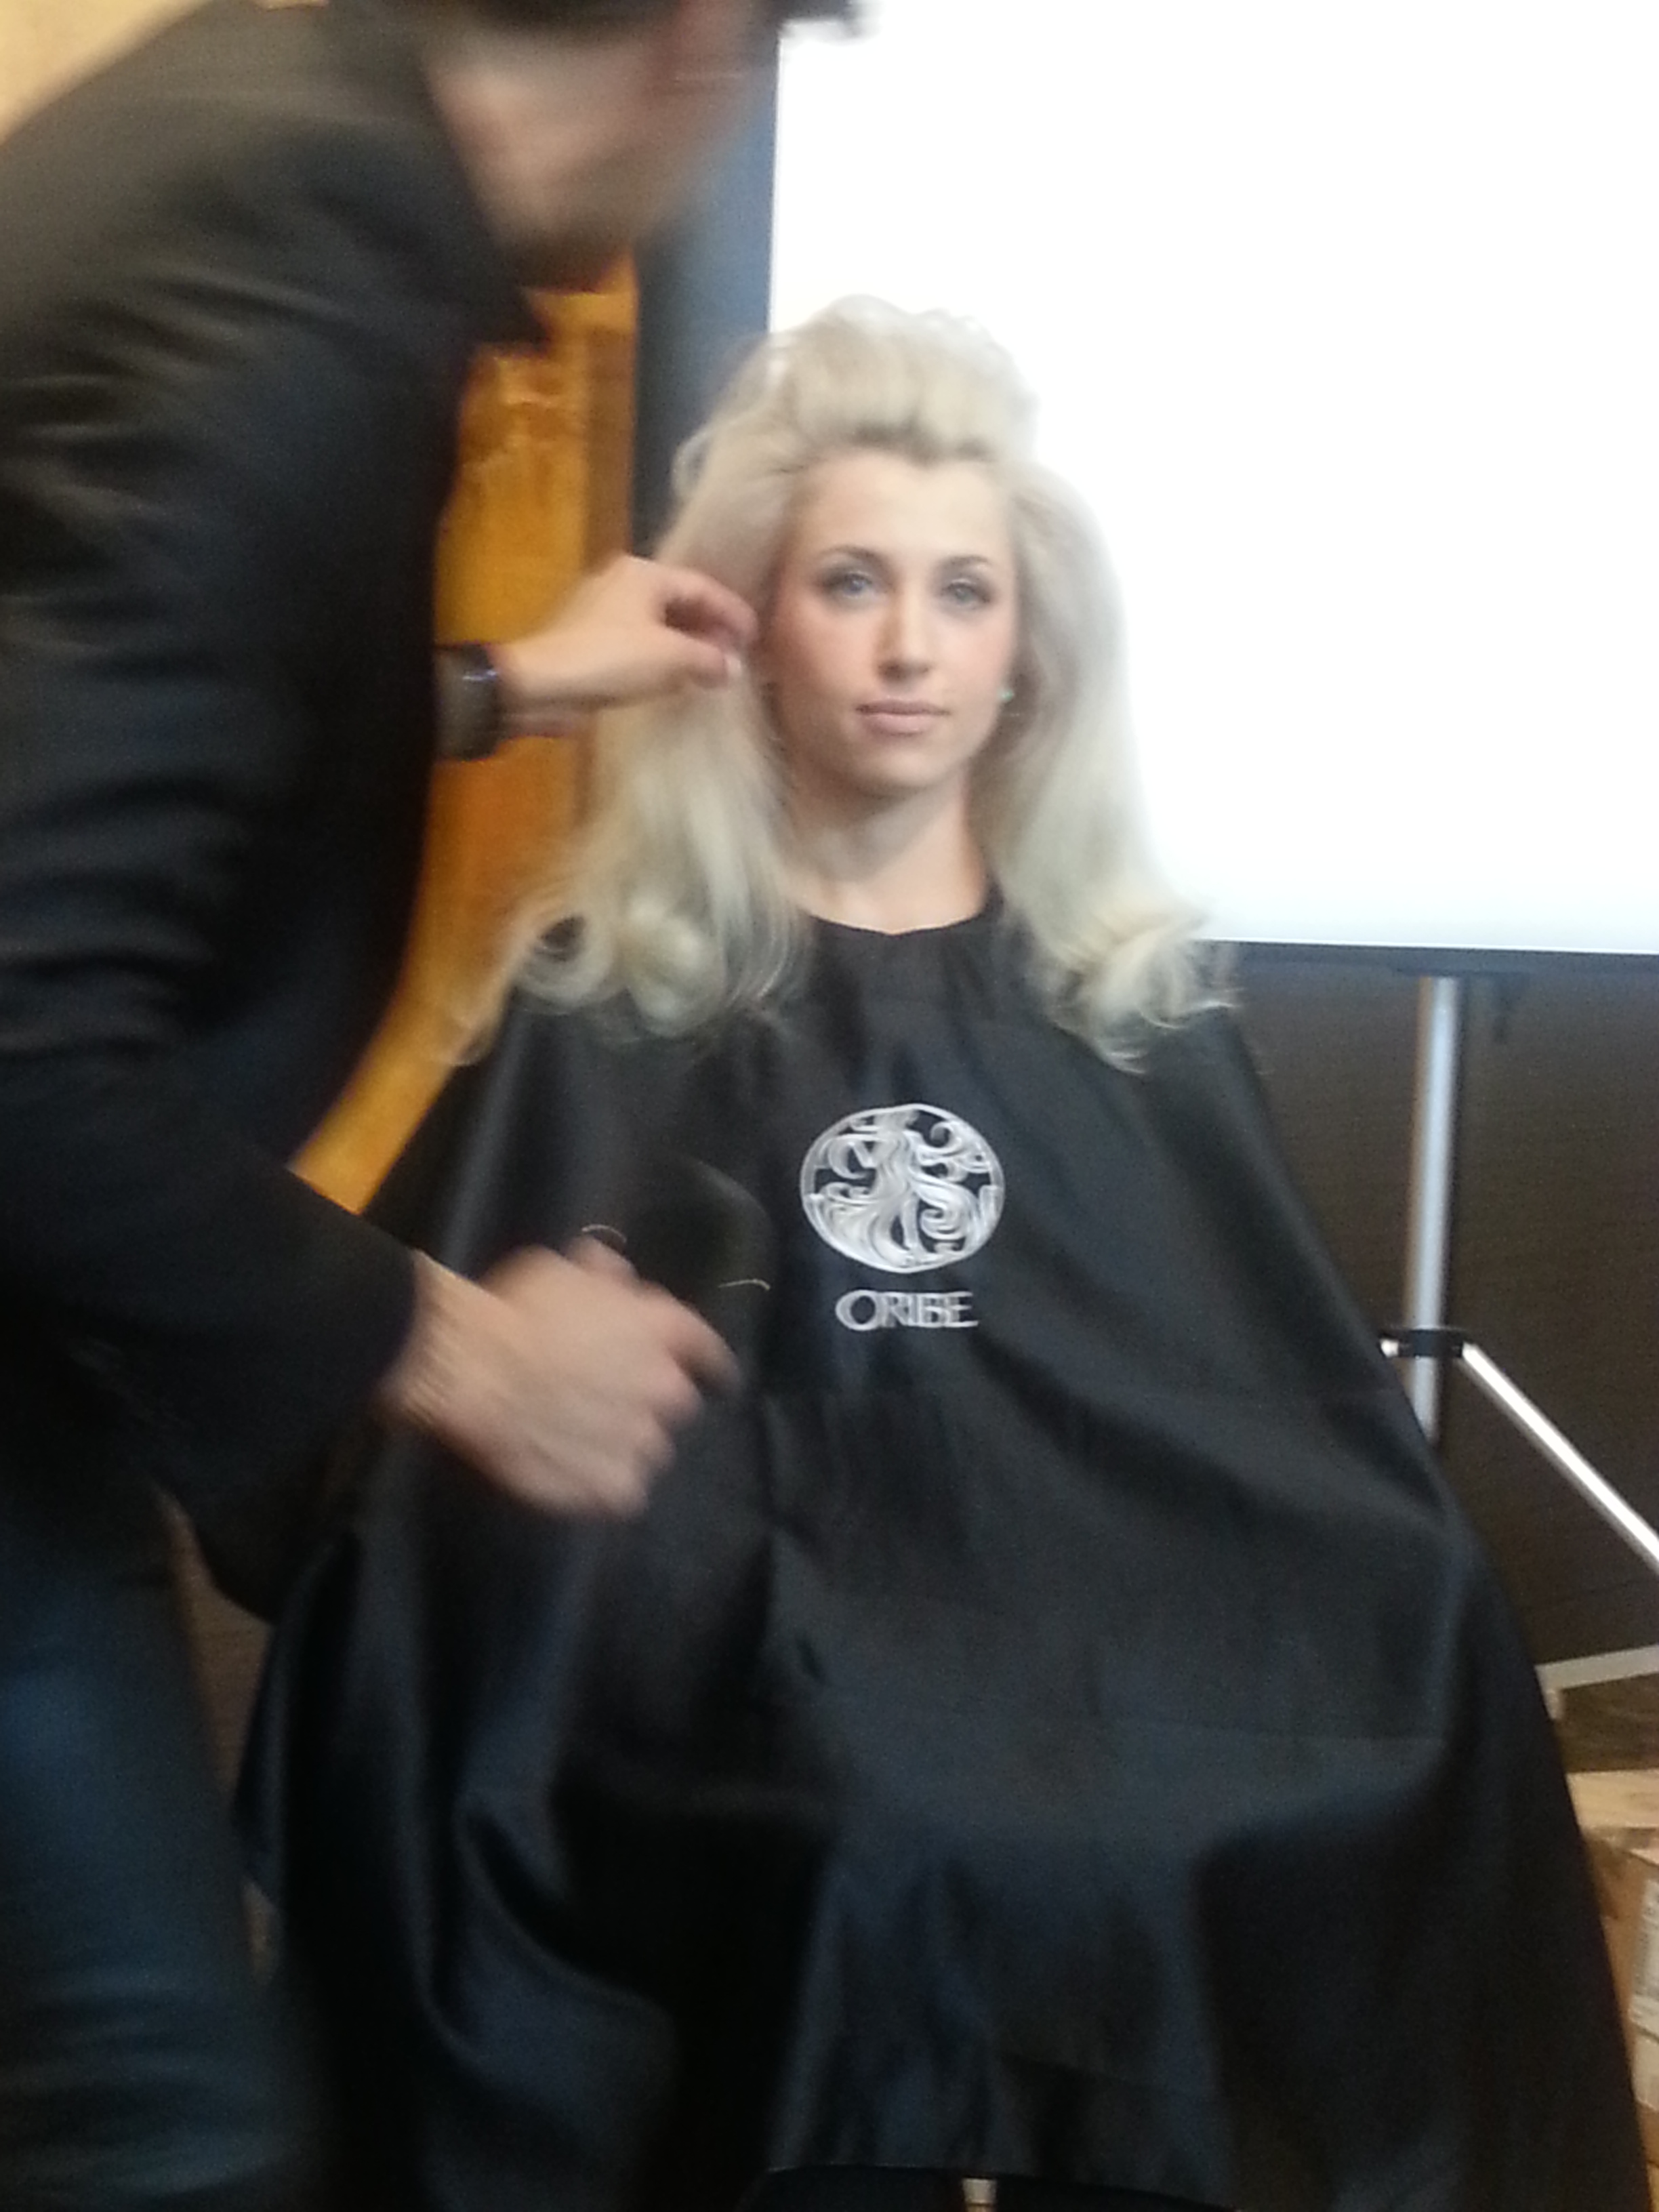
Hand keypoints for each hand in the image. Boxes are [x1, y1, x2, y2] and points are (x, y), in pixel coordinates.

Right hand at [376, 1241, 736, 1514]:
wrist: (475, 1373)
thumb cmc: (515, 1312)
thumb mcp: (559, 1272)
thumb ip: (601, 1278)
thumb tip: (618, 1278)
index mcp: (662, 1330)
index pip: (704, 1348)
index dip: (705, 1361)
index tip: (707, 1372)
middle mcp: (665, 1387)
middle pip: (676, 1401)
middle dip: (650, 1399)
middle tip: (608, 1397)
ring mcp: (641, 1442)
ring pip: (649, 1448)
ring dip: (626, 1442)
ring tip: (584, 1439)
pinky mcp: (612, 1487)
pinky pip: (622, 1492)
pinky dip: (604, 1485)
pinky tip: (574, 1474)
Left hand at [493, 555, 756, 729]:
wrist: (541, 685)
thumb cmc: (610, 660)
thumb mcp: (670, 659)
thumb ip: (708, 659)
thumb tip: (733, 667)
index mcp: (644, 573)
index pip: (702, 586)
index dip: (733, 612)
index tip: (755, 636)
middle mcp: (623, 581)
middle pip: (680, 601)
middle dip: (711, 628)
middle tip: (737, 654)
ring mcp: (604, 609)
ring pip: (659, 622)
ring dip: (688, 645)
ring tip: (713, 668)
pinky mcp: (591, 638)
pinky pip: (640, 641)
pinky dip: (663, 656)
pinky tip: (677, 678)